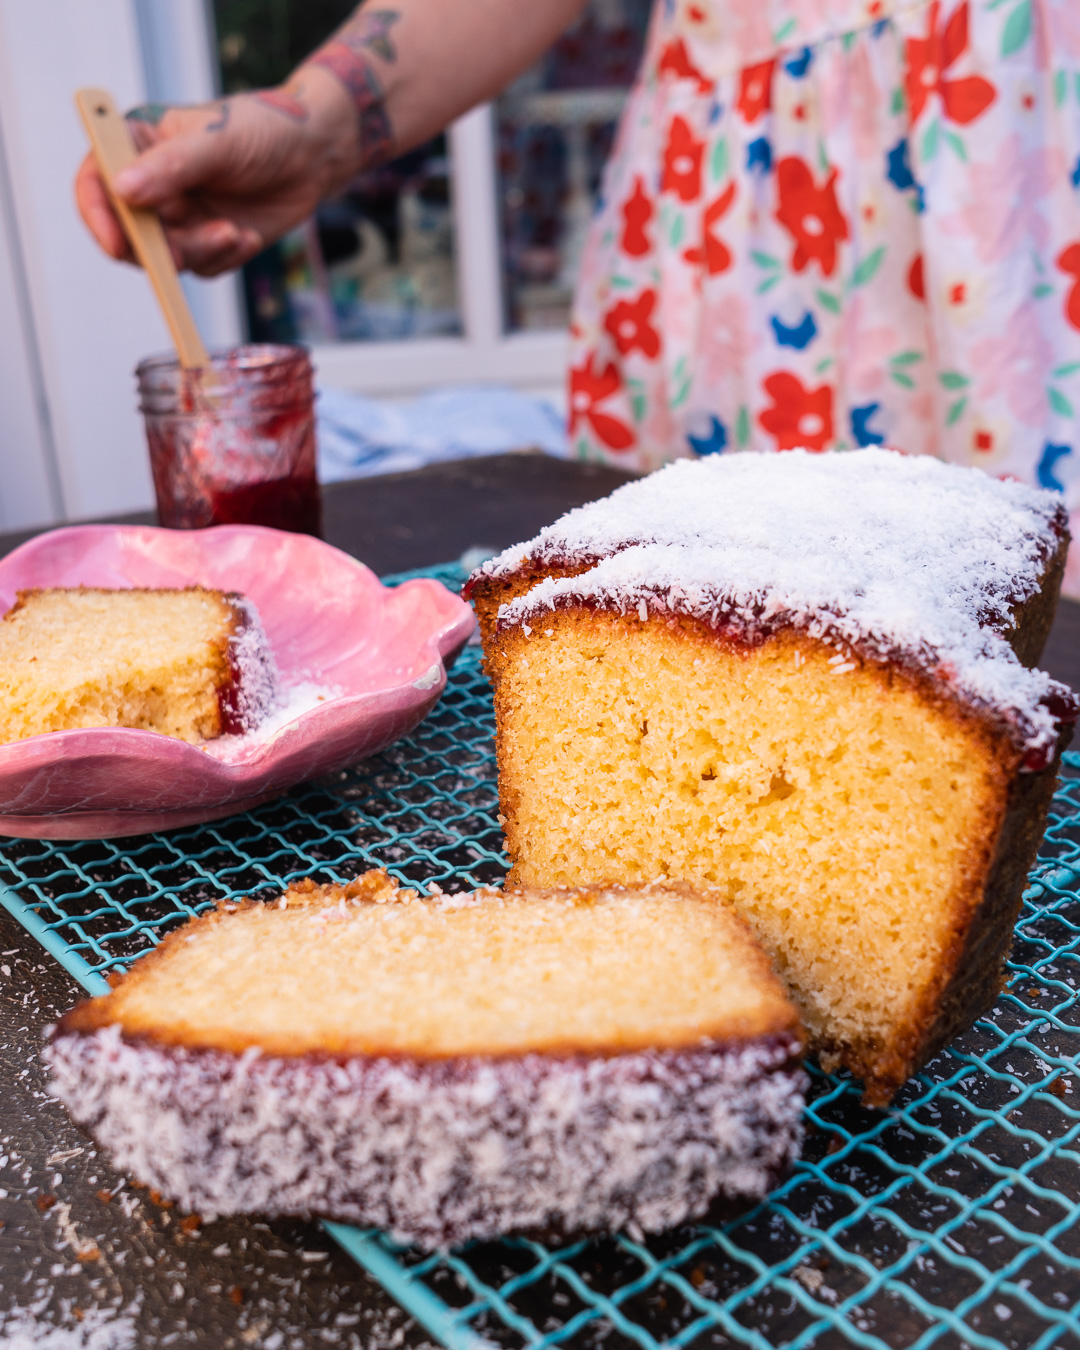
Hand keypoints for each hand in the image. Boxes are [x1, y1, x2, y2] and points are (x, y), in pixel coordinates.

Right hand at [75, 75, 359, 276]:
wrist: (313, 155)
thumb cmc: (264, 130)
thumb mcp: (218, 141)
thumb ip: (171, 167)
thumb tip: (123, 191)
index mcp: (140, 146)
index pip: (97, 181)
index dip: (98, 215)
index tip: (117, 242)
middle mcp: (154, 185)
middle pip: (128, 232)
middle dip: (156, 248)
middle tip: (185, 250)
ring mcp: (181, 217)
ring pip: (168, 257)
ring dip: (199, 252)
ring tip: (234, 232)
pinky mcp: (209, 242)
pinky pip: (204, 267)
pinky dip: (225, 257)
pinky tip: (249, 236)